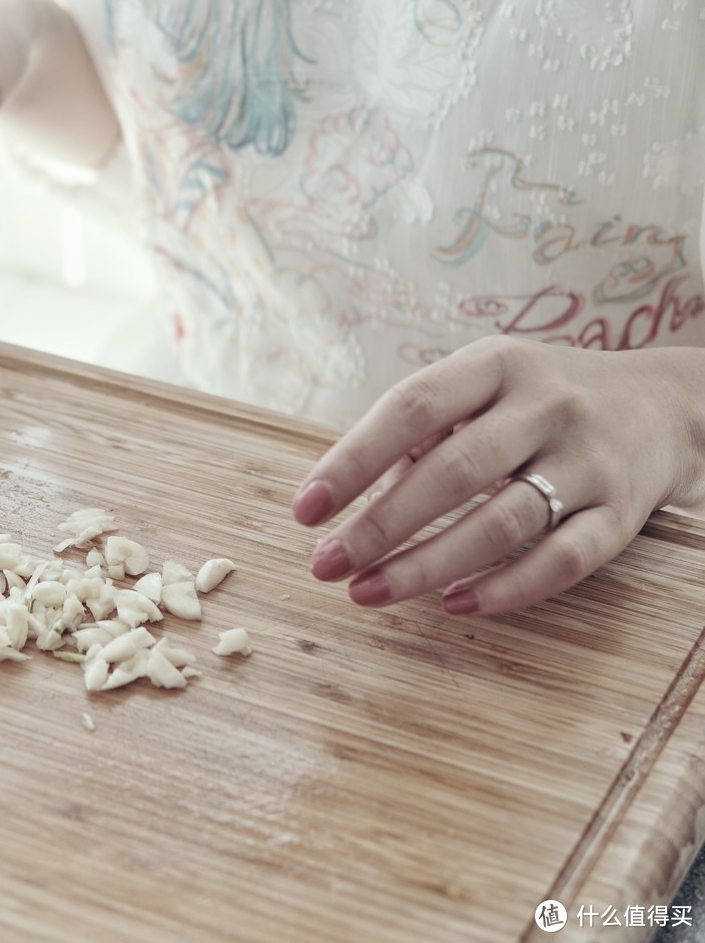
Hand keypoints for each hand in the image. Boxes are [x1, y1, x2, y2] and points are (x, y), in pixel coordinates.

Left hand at [291, 335, 704, 616]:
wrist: (664, 405)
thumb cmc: (542, 399)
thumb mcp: (487, 384)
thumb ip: (426, 431)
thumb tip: (355, 496)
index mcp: (497, 364)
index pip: (413, 407)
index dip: (354, 459)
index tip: (306, 508)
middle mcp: (545, 405)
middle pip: (453, 471)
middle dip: (379, 525)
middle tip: (326, 566)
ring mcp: (588, 460)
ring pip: (502, 522)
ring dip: (428, 565)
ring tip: (370, 593)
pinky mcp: (623, 513)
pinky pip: (563, 560)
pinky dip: (507, 589)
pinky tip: (455, 605)